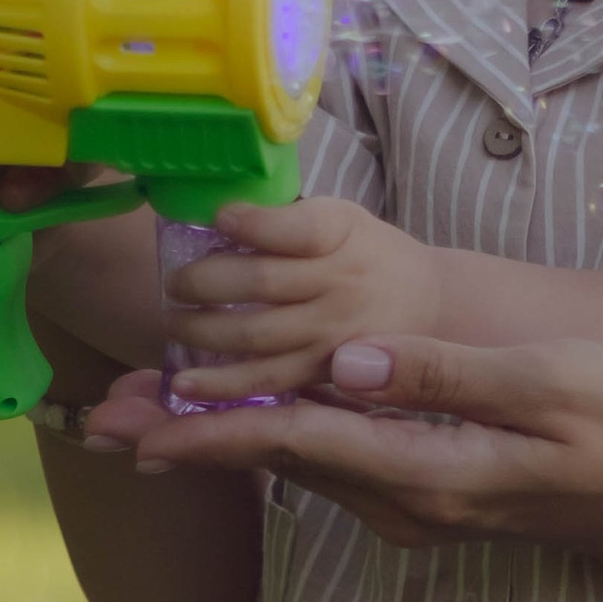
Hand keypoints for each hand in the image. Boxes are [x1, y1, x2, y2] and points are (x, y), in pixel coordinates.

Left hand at [79, 331, 602, 601]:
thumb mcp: (551, 384)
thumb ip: (445, 375)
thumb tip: (344, 363)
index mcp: (431, 472)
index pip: (300, 446)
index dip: (212, 431)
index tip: (141, 423)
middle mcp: (407, 503)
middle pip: (276, 465)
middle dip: (186, 440)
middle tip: (101, 417)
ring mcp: (413, 507)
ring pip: (294, 468)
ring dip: (216, 443)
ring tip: (137, 418)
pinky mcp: (420, 495)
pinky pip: (327, 467)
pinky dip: (267, 442)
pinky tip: (230, 420)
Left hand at [158, 194, 444, 401]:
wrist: (427, 305)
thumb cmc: (366, 255)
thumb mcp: (342, 218)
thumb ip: (287, 219)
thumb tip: (212, 217)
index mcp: (343, 234)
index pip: (296, 228)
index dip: (253, 223)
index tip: (220, 217)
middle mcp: (342, 284)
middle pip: (261, 282)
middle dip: (204, 282)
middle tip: (175, 284)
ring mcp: (334, 334)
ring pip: (256, 335)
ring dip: (202, 331)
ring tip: (175, 323)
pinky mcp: (326, 372)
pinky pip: (268, 381)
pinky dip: (222, 384)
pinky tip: (185, 384)